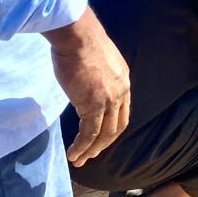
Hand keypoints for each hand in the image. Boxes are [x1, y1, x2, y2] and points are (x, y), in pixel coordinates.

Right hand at [45, 8, 130, 167]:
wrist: (77, 36)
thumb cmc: (81, 43)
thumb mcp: (97, 62)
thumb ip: (97, 77)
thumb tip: (87, 83)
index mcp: (123, 81)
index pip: (122, 111)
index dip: (112, 127)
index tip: (100, 138)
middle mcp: (121, 92)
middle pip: (116, 126)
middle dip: (103, 144)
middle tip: (90, 155)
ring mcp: (109, 99)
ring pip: (104, 134)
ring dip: (91, 150)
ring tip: (79, 160)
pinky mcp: (93, 105)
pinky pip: (89, 134)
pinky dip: (82, 147)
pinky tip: (74, 154)